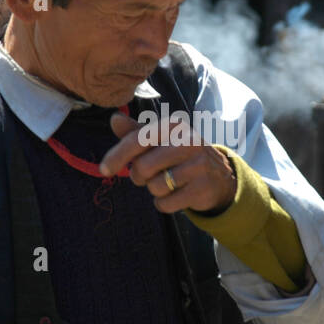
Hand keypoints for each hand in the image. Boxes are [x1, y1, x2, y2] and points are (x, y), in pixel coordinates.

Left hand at [99, 112, 235, 213]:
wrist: (219, 177)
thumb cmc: (181, 156)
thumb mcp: (161, 141)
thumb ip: (136, 132)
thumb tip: (114, 119)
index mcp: (175, 126)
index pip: (138, 140)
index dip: (117, 156)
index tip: (104, 169)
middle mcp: (189, 141)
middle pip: (143, 167)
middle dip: (140, 176)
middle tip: (150, 175)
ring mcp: (198, 165)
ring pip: (155, 187)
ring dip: (155, 190)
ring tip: (169, 183)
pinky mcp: (202, 188)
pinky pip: (166, 203)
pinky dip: (165, 204)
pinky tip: (177, 194)